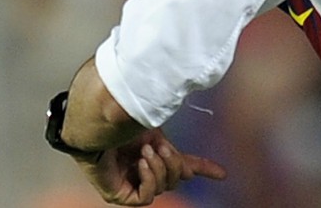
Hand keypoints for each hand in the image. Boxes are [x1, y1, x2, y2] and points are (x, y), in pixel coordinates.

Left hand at [75, 128, 225, 205]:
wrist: (98, 126)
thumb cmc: (121, 124)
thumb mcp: (158, 135)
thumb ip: (175, 152)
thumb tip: (192, 170)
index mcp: (155, 152)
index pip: (183, 165)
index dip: (203, 169)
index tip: (222, 174)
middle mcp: (145, 169)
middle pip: (176, 179)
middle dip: (173, 163)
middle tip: (161, 147)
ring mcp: (133, 184)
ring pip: (164, 187)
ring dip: (159, 168)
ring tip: (145, 152)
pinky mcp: (122, 195)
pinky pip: (147, 196)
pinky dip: (148, 179)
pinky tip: (140, 164)